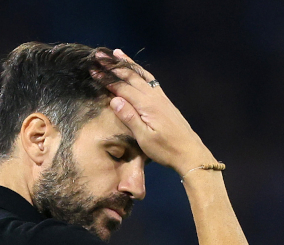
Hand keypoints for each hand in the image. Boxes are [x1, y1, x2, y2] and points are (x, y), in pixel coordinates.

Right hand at [98, 49, 212, 175]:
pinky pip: (150, 81)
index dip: (107, 79)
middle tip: (100, 55)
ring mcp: (161, 97)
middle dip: (115, 66)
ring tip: (118, 53)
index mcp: (147, 105)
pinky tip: (137, 70)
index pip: (123, 88)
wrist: (189, 152)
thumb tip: (114, 100)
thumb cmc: (165, 149)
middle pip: (131, 77)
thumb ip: (130, 118)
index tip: (94, 70)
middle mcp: (154, 97)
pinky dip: (141, 72)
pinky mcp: (165, 101)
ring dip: (129, 64)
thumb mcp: (145, 138)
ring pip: (142, 76)